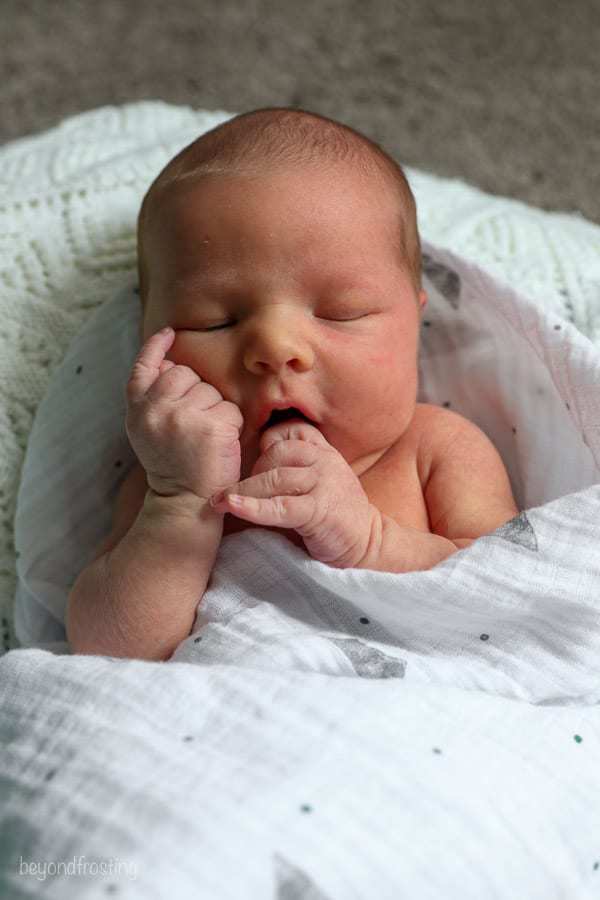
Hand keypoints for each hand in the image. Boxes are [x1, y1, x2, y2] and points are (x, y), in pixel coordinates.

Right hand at [125, 327, 243, 499]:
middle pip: (185, 374)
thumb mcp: (147, 431)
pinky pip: (230, 409)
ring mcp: (183, 417)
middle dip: (196, 392)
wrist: (183, 504)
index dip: (156, 348)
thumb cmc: (172, 465)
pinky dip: (231, 424)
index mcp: (137, 410)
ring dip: (215, 409)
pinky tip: (220, 444)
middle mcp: (156, 409)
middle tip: (192, 427)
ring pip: (210, 390)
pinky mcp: (211, 427)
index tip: (169, 334)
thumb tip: (167, 360)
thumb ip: (152, 398)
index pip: (144, 368)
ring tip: (204, 437)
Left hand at [209, 420, 379, 567]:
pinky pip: (280, 506)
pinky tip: (232, 506)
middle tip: (237, 491)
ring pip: (275, 478)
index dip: (266, 444)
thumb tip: (245, 468)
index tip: (252, 464)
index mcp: (323, 452)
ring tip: (220, 501)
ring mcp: (324, 484)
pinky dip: (253, 507)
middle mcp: (325, 461)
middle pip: (276, 453)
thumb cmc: (334, 517)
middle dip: (252, 471)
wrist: (368, 546)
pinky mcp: (320, 511)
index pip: (288, 432)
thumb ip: (291, 470)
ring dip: (244, 490)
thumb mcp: (317, 483)